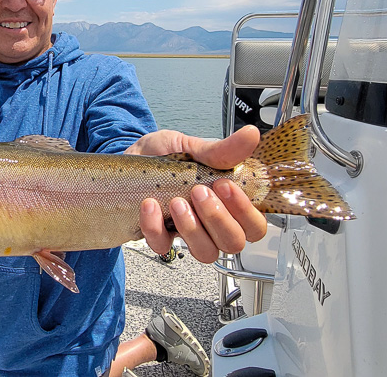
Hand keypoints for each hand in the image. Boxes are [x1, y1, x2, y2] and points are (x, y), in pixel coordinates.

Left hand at [125, 125, 267, 263]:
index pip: (255, 226)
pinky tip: (150, 205)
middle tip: (200, 191)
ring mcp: (187, 232)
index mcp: (228, 203)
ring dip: (192, 229)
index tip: (224, 184)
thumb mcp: (194, 148)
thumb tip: (251, 135)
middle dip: (219, 219)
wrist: (132, 157)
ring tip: (177, 202)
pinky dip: (155, 227)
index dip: (246, 213)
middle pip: (233, 243)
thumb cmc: (168, 156)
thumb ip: (222, 150)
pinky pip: (162, 246)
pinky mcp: (159, 236)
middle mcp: (212, 223)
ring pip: (205, 252)